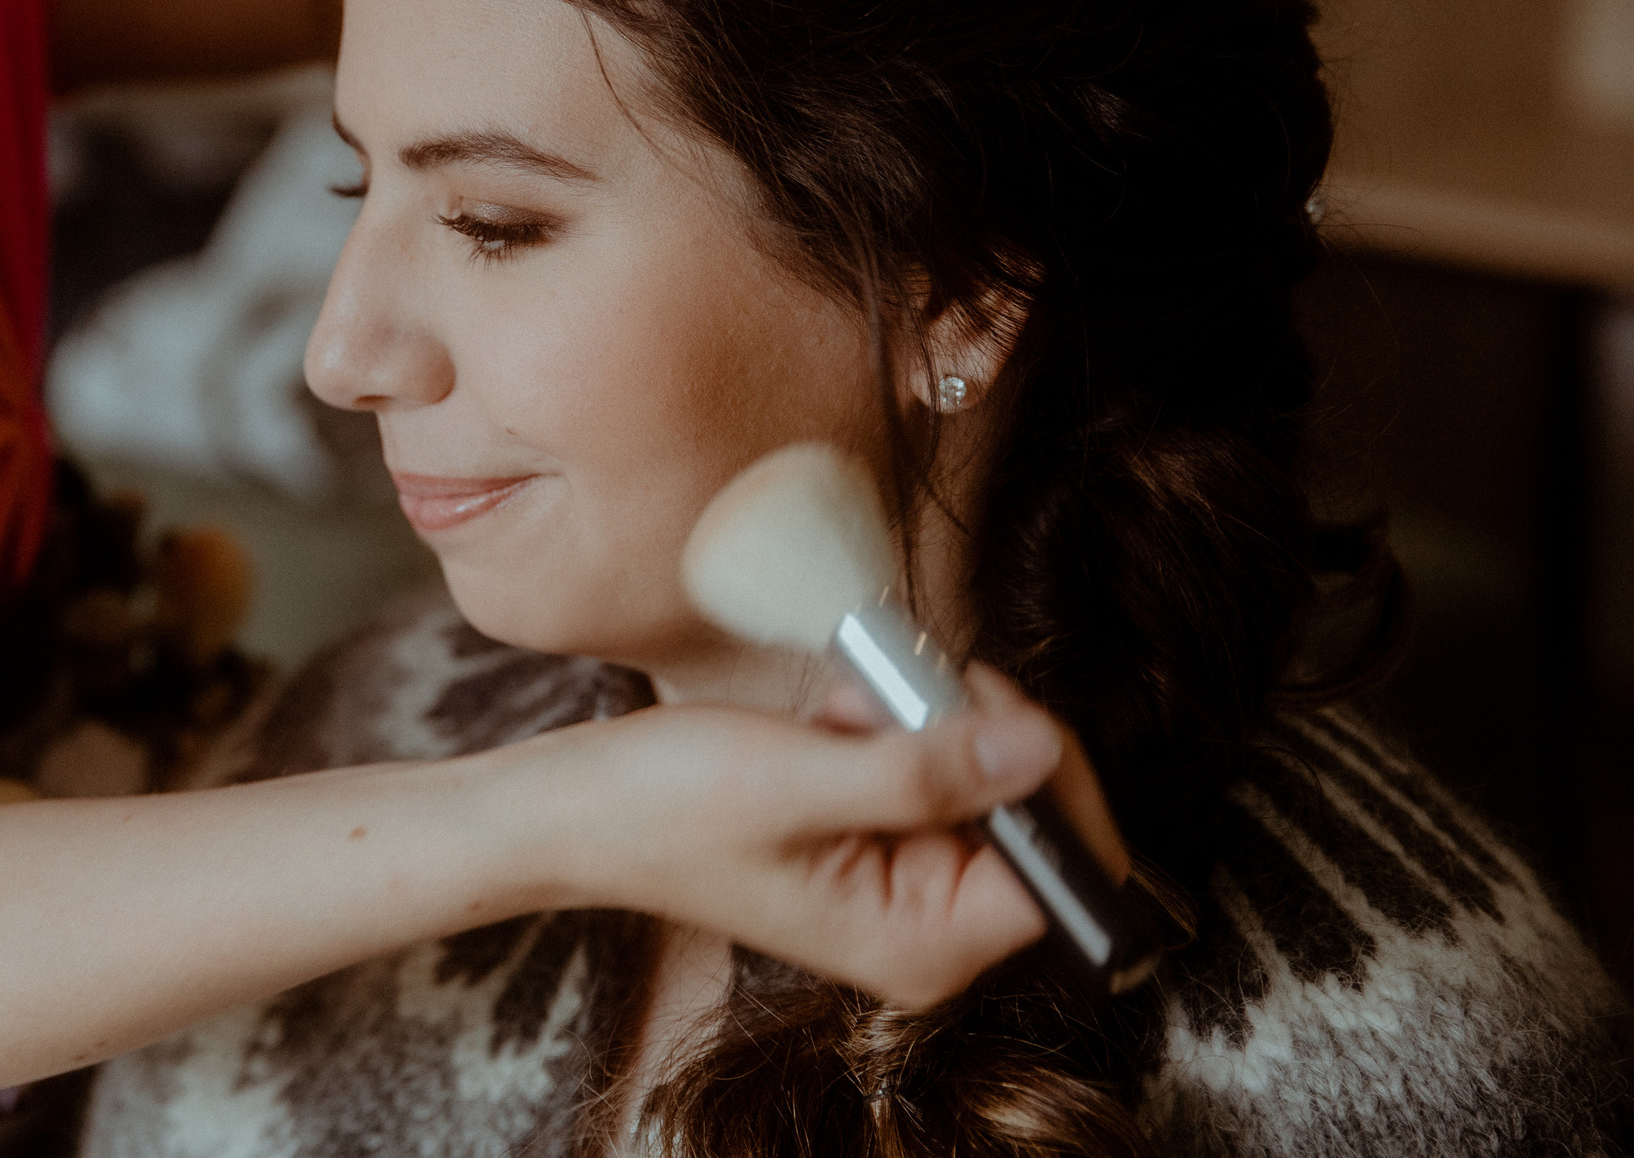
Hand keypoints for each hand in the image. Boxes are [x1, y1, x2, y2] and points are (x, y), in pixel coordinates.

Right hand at [521, 665, 1125, 1006]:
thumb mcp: (799, 781)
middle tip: (894, 696)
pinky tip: (831, 721)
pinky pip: (931, 767)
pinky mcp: (877, 842)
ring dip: (923, 723)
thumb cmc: (664, 810)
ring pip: (981, 776)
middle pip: (1029, 816)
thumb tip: (1042, 752)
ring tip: (841, 714)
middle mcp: (926, 928)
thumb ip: (927, 773)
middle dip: (970, 737)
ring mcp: (903, 884)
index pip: (1063, 869)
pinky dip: (892, 725)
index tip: (982, 703)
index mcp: (923, 944)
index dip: (1047, 776)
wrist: (577, 806)